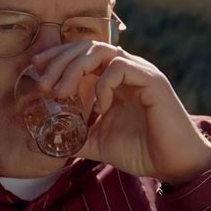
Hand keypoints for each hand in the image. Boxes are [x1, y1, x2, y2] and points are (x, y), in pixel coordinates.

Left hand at [32, 41, 210, 185]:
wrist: (174, 164)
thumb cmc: (139, 150)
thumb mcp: (97, 142)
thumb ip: (73, 135)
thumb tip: (40, 142)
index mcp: (113, 78)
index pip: (81, 53)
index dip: (57, 56)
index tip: (36, 68)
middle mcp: (126, 69)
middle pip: (86, 46)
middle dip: (59, 61)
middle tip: (43, 83)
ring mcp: (140, 72)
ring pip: (101, 51)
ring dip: (74, 69)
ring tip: (61, 93)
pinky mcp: (152, 80)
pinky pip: (119, 68)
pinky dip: (103, 86)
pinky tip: (101, 107)